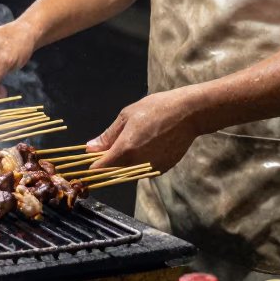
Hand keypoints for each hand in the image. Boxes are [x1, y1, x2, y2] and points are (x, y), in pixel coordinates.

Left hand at [86, 89, 203, 173]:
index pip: (102, 167)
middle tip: (114, 144)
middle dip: (110, 161)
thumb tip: (91, 148)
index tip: (91, 160)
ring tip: (136, 140)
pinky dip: (141, 162)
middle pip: (115, 170)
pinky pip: (144, 170)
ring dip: (126, 162)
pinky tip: (148, 145)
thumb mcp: (127, 116)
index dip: (94, 164)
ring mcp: (151, 168)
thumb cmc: (156, 108)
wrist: (188, 113)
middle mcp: (137, 163)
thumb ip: (108, 136)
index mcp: (125, 149)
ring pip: (130, 171)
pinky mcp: (163, 169)